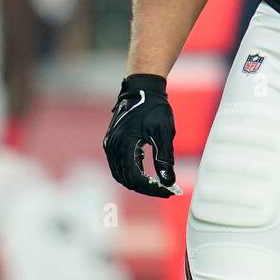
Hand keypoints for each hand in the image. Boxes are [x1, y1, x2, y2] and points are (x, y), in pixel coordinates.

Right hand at [103, 73, 180, 197]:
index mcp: (124, 145)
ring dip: (137, 180)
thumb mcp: (163, 133)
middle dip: (145, 187)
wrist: (141, 88)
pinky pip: (119, 163)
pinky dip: (131, 169)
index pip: (135, 178)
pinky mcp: (112, 141)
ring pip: (121, 173)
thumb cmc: (154, 108)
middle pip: (126, 178)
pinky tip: (145, 162)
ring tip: (157, 181)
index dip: (151, 188)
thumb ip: (165, 159)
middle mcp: (113, 147)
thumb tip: (169, 182)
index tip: (168, 192)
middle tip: (164, 189)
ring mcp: (110, 144)